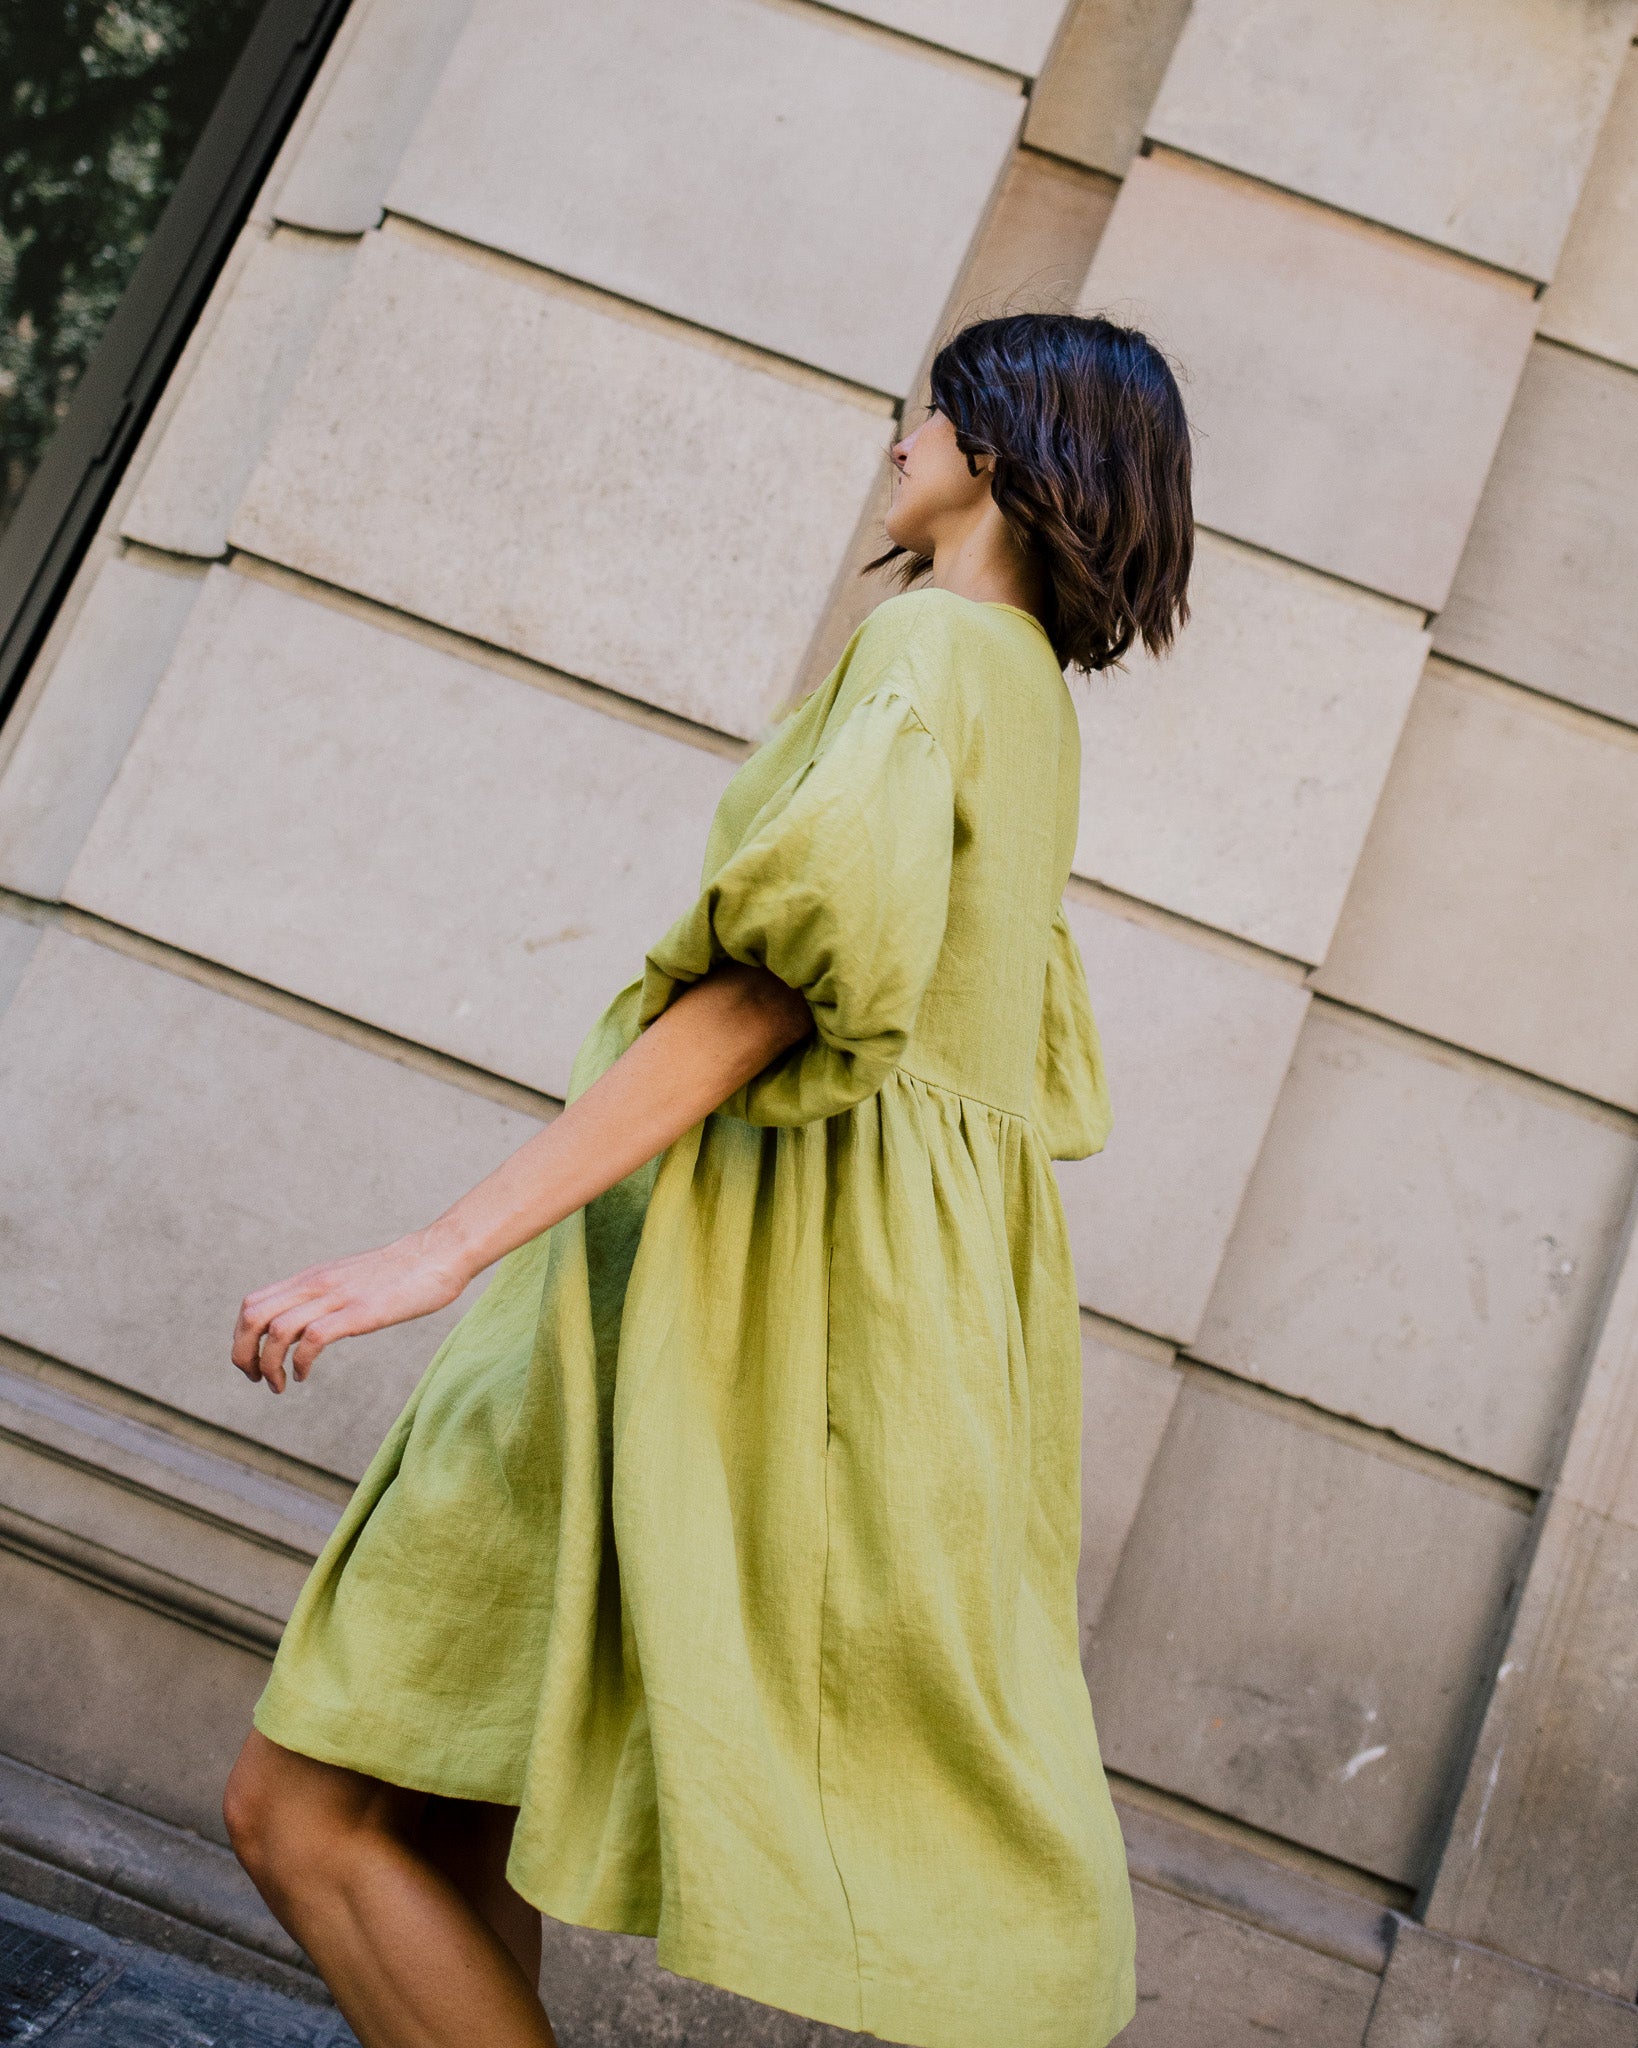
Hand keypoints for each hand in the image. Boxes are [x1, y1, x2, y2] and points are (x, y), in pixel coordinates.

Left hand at [231, 1227, 469, 1394]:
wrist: (439, 1254)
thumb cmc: (402, 1273)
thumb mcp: (351, 1282)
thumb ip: (327, 1298)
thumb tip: (310, 1327)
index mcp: (312, 1278)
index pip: (252, 1304)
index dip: (241, 1338)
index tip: (255, 1362)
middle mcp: (316, 1284)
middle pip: (252, 1317)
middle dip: (243, 1354)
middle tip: (257, 1379)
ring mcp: (336, 1297)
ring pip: (275, 1331)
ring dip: (268, 1366)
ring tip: (279, 1385)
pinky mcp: (359, 1312)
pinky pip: (311, 1339)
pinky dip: (299, 1364)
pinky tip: (305, 1376)